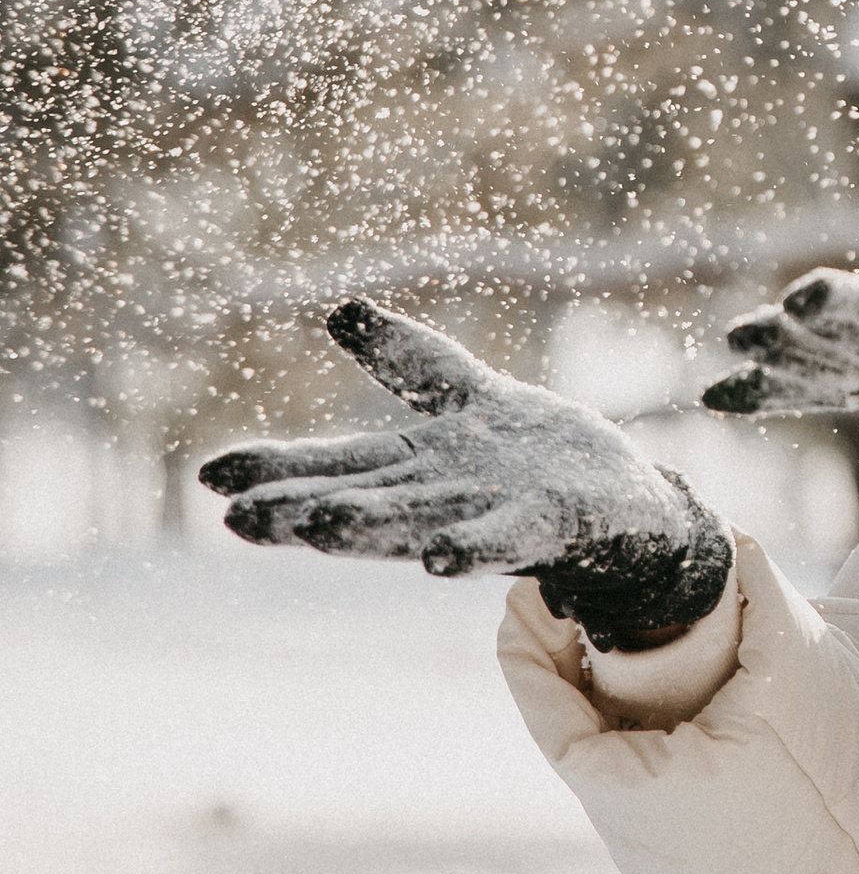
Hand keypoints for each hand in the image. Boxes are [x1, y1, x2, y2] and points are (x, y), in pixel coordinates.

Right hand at [200, 301, 733, 650]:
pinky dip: (470, 547)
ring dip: (369, 528)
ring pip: (418, 521)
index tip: (212, 477)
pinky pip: (503, 537)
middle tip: (238, 520)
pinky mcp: (547, 522)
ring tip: (316, 528)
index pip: (336, 463)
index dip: (277, 469)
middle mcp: (441, 496)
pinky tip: (440, 562)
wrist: (632, 504)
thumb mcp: (468, 393)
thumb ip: (410, 361)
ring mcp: (490, 513)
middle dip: (302, 509)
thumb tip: (341, 311)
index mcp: (417, 465)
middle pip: (362, 500)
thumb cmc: (539, 457)